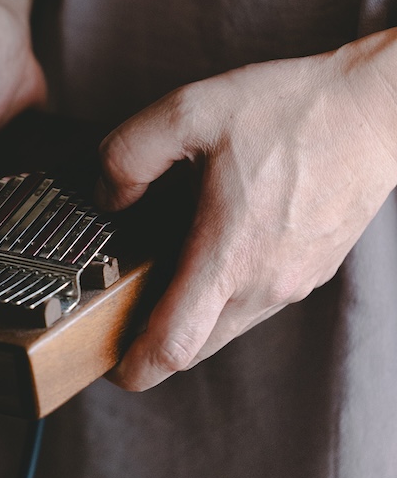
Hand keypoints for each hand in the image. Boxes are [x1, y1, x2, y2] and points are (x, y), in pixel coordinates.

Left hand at [97, 32, 396, 390]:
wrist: (375, 110)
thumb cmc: (290, 109)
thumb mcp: (189, 112)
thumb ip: (128, 154)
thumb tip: (107, 195)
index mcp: (229, 256)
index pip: (174, 346)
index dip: (134, 367)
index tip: (112, 368)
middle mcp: (265, 283)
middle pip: (198, 347)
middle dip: (156, 346)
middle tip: (124, 318)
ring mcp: (294, 281)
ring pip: (229, 325)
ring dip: (193, 317)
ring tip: (166, 273)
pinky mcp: (314, 270)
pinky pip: (258, 301)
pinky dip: (226, 294)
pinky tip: (216, 249)